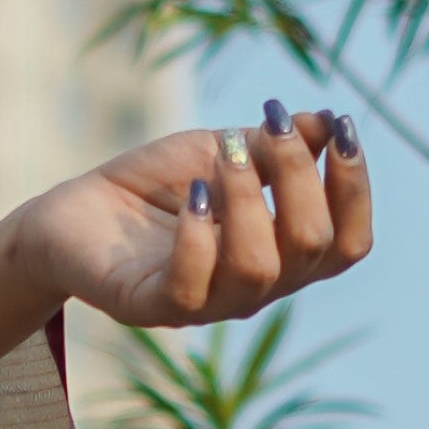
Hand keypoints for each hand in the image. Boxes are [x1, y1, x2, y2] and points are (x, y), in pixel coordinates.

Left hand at [6, 105, 371, 334]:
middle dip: (299, 176)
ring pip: (259, 267)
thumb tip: (326, 122)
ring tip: (222, 154)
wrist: (74, 211)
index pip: (348, 243)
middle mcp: (255, 289)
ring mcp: (206, 305)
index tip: (343, 127)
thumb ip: (273, 146)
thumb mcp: (221, 153)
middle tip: (266, 124)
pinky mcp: (152, 307)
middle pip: (312, 246)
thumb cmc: (155, 188)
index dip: (355, 189)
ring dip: (248, 198)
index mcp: (283, 256)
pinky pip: (191, 286)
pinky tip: (192, 194)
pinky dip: (199, 235)